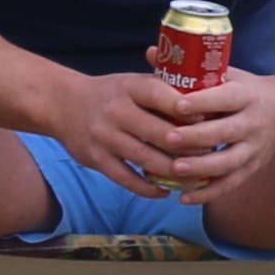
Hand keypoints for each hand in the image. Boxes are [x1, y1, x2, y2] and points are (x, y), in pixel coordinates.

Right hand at [51, 61, 209, 200]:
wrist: (63, 104)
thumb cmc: (111, 94)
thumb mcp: (133, 83)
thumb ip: (163, 92)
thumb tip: (206, 106)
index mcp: (130, 87)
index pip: (162, 96)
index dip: (187, 110)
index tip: (208, 121)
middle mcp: (116, 111)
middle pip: (160, 133)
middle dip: (188, 147)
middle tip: (211, 155)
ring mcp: (105, 137)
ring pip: (146, 159)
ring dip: (173, 171)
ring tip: (195, 178)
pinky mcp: (96, 159)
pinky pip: (126, 179)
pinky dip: (148, 188)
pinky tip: (165, 191)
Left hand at [142, 62, 274, 198]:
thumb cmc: (247, 90)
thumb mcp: (227, 73)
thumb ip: (190, 68)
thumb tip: (151, 53)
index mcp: (246, 95)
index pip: (224, 99)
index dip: (203, 102)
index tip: (178, 105)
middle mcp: (252, 122)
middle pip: (225, 132)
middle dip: (196, 137)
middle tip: (168, 138)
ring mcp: (254, 148)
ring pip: (228, 162)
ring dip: (202, 168)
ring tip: (175, 170)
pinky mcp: (252, 167)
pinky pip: (230, 184)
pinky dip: (208, 193)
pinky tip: (184, 198)